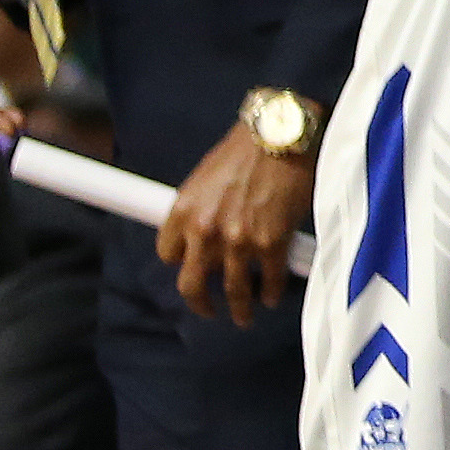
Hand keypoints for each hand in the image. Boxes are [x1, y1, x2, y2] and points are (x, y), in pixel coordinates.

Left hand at [161, 120, 314, 325]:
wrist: (281, 134)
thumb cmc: (245, 149)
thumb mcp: (205, 176)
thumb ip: (200, 207)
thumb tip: (207, 228)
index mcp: (183, 212)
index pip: (168, 255)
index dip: (183, 262)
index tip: (194, 265)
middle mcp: (205, 231)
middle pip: (191, 285)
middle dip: (201, 304)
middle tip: (209, 311)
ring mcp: (238, 240)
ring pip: (234, 291)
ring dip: (240, 309)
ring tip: (245, 315)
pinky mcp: (272, 242)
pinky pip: (269, 280)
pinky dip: (271, 292)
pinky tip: (272, 295)